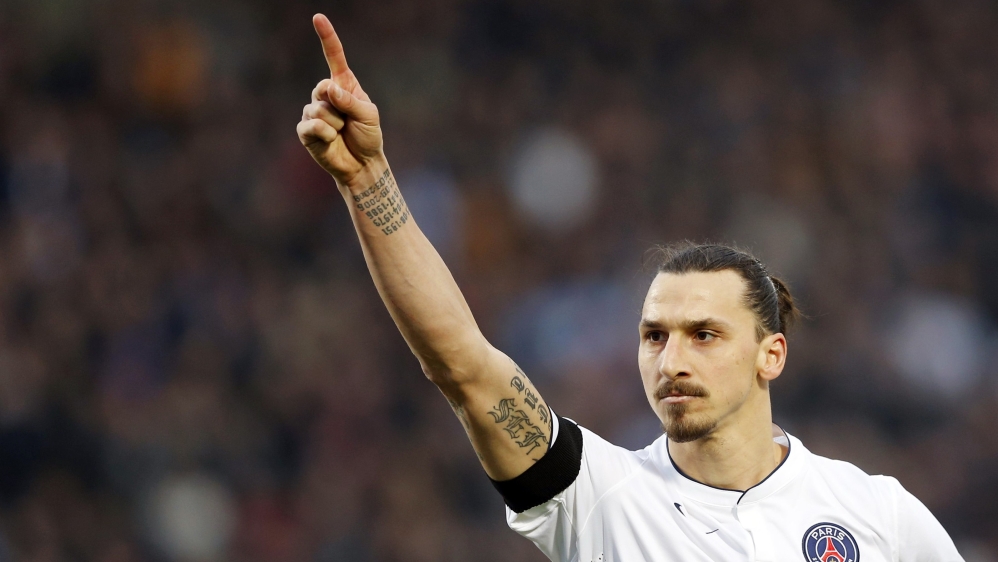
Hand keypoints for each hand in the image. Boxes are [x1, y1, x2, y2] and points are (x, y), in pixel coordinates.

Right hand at [297, 14, 383, 186]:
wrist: (362, 164)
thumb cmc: (368, 137)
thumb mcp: (368, 116)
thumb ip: (350, 101)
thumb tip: (328, 89)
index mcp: (344, 85)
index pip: (334, 57)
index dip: (327, 37)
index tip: (318, 18)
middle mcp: (326, 95)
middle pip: (322, 87)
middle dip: (338, 105)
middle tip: (348, 121)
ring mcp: (313, 111)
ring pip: (318, 109)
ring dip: (335, 124)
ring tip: (341, 133)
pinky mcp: (306, 130)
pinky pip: (311, 125)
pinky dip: (325, 134)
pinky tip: (331, 141)